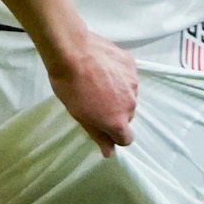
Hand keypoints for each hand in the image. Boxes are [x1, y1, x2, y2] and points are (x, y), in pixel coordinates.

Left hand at [45, 27, 137, 153]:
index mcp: (117, 121)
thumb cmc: (70, 87)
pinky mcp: (131, 64)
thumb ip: (98, 135)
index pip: (126, 139)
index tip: (103, 126)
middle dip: (115, 112)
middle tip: (95, 100)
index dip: (114, 136)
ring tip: (98, 82)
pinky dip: (119, 76)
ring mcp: (133, 83)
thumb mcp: (80, 116)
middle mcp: (131, 104)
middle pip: (127, 115)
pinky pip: (128, 76)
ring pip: (129, 95)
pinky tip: (103, 68)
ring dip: (118, 93)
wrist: (72, 51)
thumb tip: (109, 153)